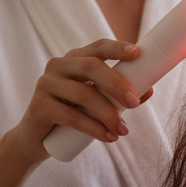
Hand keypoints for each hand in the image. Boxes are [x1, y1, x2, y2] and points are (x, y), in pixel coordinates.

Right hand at [12, 39, 153, 163]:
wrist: (36, 139)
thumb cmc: (70, 115)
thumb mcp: (96, 103)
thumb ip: (118, 95)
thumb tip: (149, 90)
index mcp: (74, 60)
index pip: (98, 47)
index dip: (117, 48)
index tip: (137, 53)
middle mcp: (58, 66)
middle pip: (91, 67)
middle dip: (116, 84)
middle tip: (134, 102)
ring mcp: (46, 84)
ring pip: (83, 94)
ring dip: (108, 113)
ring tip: (123, 131)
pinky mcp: (39, 106)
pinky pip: (71, 116)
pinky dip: (93, 128)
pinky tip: (108, 137)